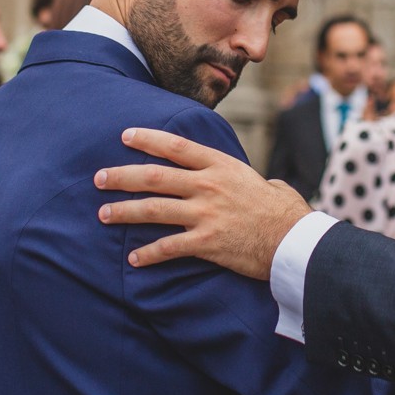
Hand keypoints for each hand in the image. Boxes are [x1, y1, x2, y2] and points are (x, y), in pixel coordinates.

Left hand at [96, 128, 311, 279]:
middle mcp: (208, 186)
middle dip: (122, 176)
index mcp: (221, 166)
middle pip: (154, 177)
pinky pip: (169, 247)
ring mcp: (205, 214)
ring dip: (124, 211)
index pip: (176, 147)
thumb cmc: (285, 212)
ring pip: (153, 209)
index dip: (147, 139)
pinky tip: (133, 259)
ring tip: (103, 214)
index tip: (125, 135)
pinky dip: (148, 253)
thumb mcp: (265, 183)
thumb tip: (260, 184)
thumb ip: (249, 179)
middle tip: (98, 178)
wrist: (295, 240)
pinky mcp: (206, 243)